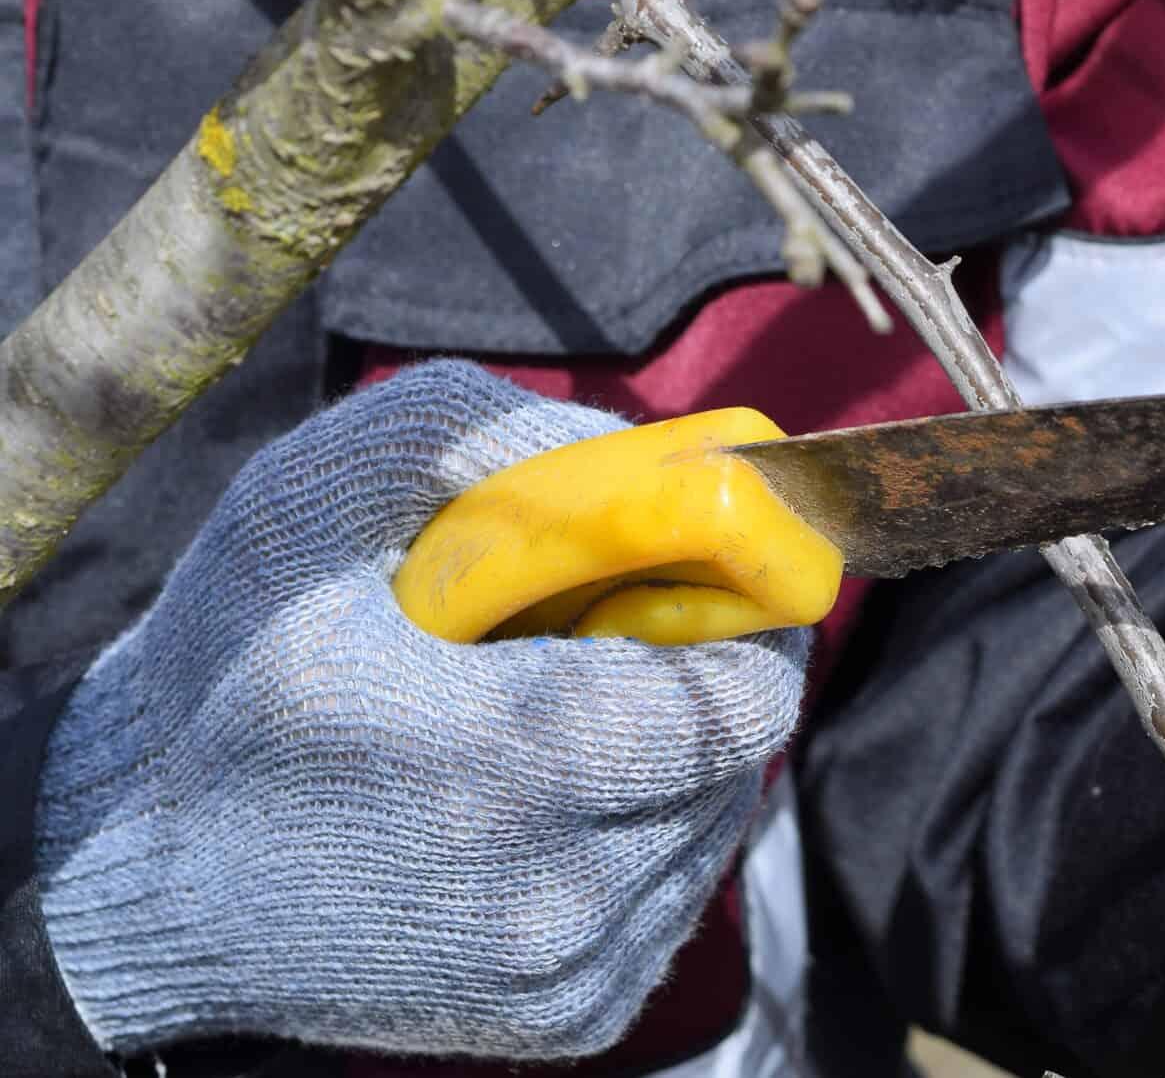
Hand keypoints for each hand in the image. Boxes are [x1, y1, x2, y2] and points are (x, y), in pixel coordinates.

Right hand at [34, 361, 809, 1058]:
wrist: (131, 868)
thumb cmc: (229, 665)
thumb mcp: (314, 502)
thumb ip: (490, 437)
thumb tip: (668, 454)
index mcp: (502, 759)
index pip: (741, 692)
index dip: (735, 617)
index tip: (686, 579)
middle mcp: (547, 892)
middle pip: (742, 754)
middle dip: (700, 674)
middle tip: (610, 638)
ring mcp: (561, 971)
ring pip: (717, 822)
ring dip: (671, 754)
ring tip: (550, 718)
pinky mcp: (568, 1019)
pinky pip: (676, 895)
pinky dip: (638, 833)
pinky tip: (536, 800)